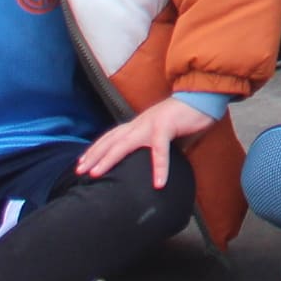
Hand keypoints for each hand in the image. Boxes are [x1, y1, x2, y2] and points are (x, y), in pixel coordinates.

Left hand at [74, 95, 218, 189]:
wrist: (201, 96)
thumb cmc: (184, 116)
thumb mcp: (162, 131)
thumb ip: (152, 144)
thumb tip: (148, 165)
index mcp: (138, 124)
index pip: (111, 136)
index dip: (95, 149)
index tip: (81, 162)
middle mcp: (139, 123)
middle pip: (110, 140)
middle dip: (93, 155)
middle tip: (78, 171)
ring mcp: (151, 124)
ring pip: (124, 143)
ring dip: (108, 159)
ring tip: (96, 174)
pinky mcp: (166, 127)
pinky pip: (160, 150)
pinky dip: (159, 167)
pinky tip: (159, 184)